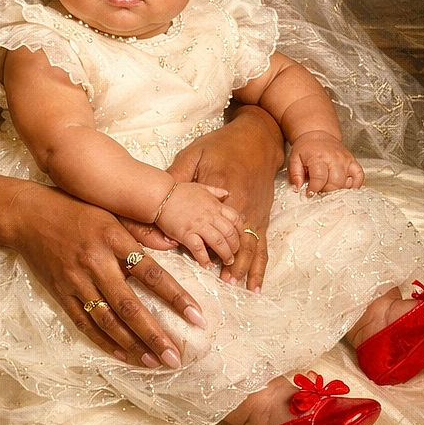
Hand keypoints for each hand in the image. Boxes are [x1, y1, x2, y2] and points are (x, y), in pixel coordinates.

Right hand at [4, 181, 206, 367]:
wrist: (27, 214)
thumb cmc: (74, 208)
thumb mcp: (109, 210)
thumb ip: (141, 230)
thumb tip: (175, 244)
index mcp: (112, 237)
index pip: (150, 272)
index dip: (175, 296)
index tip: (197, 317)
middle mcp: (95, 261)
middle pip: (129, 305)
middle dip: (155, 334)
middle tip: (176, 357)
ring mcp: (76, 279)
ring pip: (107, 319)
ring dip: (132, 344)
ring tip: (154, 361)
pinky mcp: (61, 292)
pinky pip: (84, 322)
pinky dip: (103, 341)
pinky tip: (122, 355)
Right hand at [155, 183, 243, 265]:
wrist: (160, 195)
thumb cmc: (179, 192)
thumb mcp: (201, 187)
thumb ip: (215, 191)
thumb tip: (227, 194)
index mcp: (214, 205)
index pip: (235, 219)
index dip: (240, 231)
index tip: (238, 239)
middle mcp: (209, 216)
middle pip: (230, 234)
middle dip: (235, 246)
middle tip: (234, 254)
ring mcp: (198, 225)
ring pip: (219, 242)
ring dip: (225, 254)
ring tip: (226, 261)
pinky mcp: (186, 234)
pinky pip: (199, 249)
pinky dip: (205, 259)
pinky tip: (207, 265)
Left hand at [170, 105, 282, 291]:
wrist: (254, 139)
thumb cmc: (221, 146)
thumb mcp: (195, 154)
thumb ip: (180, 175)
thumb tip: (162, 192)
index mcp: (222, 191)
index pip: (212, 223)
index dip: (207, 243)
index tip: (202, 260)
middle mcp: (242, 205)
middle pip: (236, 239)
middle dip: (230, 262)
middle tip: (222, 281)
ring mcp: (254, 212)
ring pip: (251, 246)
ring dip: (245, 267)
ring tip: (237, 285)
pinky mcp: (261, 215)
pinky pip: (261, 244)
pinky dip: (258, 264)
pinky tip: (255, 282)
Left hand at [288, 131, 363, 192]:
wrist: (318, 134)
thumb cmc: (306, 147)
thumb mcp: (294, 158)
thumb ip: (295, 175)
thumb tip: (297, 189)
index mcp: (318, 157)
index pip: (319, 178)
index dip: (314, 189)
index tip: (309, 193)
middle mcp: (334, 158)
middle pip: (335, 183)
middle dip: (326, 191)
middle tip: (319, 188)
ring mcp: (345, 160)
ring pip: (346, 183)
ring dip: (337, 189)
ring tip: (328, 185)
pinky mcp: (353, 162)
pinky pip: (359, 177)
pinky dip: (354, 185)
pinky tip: (344, 186)